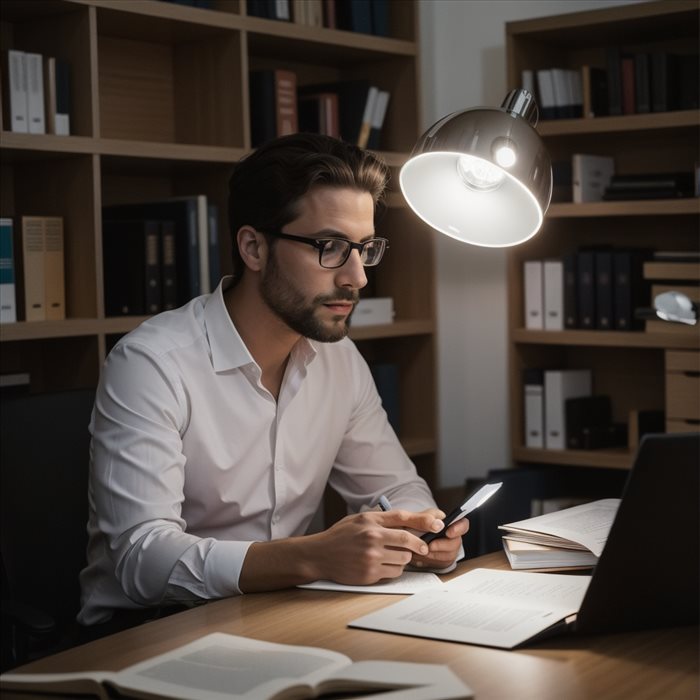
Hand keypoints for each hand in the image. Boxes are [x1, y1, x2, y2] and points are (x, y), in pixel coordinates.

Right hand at [305, 510, 444, 584]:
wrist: (320, 555)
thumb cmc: (341, 535)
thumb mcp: (359, 519)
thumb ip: (382, 518)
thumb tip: (409, 519)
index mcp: (371, 521)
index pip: (403, 518)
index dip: (424, 520)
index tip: (438, 523)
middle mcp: (372, 537)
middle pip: (407, 541)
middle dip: (418, 545)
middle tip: (422, 547)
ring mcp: (371, 557)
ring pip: (403, 559)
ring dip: (403, 558)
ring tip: (391, 555)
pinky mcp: (370, 574)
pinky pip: (394, 573)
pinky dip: (394, 569)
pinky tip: (383, 565)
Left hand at [410, 507, 468, 569]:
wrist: (406, 538)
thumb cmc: (414, 525)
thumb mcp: (418, 517)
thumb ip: (426, 518)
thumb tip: (438, 524)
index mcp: (448, 522)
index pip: (463, 525)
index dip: (459, 529)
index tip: (448, 532)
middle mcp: (452, 537)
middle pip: (456, 543)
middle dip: (441, 546)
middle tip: (430, 546)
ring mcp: (448, 550)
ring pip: (448, 557)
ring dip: (433, 555)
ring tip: (421, 551)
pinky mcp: (442, 561)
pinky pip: (439, 564)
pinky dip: (428, 561)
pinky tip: (419, 556)